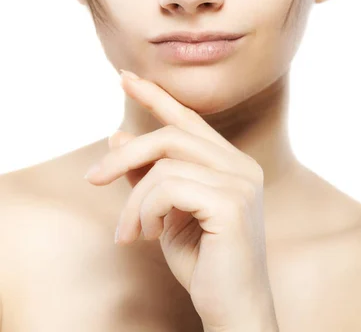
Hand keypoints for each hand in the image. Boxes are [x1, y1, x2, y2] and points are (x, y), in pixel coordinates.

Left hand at [84, 70, 277, 331]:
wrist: (231, 309)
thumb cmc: (202, 262)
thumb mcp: (164, 212)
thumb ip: (147, 173)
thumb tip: (118, 134)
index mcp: (230, 163)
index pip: (188, 119)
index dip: (156, 96)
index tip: (125, 77)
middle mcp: (241, 165)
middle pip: (171, 136)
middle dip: (125, 155)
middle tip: (93, 178)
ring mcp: (241, 182)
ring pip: (164, 164)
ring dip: (134, 200)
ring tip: (129, 232)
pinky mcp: (232, 203)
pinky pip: (168, 188)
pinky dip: (146, 210)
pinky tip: (149, 235)